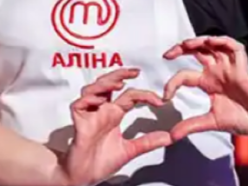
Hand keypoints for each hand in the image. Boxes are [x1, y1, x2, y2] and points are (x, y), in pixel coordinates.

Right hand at [56, 68, 171, 185]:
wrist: (83, 177)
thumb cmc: (100, 162)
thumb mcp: (129, 151)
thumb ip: (147, 142)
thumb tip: (169, 137)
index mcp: (114, 114)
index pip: (129, 96)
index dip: (144, 95)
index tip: (160, 100)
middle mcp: (101, 111)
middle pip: (108, 85)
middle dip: (119, 75)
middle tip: (135, 72)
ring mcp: (89, 115)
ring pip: (92, 90)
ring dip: (104, 84)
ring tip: (118, 84)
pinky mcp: (78, 123)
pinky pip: (78, 105)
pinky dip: (88, 99)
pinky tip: (99, 100)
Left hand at [162, 36, 247, 138]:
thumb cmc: (243, 119)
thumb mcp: (211, 122)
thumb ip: (191, 126)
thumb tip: (171, 136)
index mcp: (208, 83)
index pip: (185, 75)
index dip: (173, 82)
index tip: (165, 96)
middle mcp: (217, 72)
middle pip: (197, 51)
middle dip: (181, 48)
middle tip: (168, 54)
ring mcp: (230, 68)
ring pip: (213, 45)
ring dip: (199, 41)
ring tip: (187, 44)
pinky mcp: (243, 68)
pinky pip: (235, 48)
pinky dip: (223, 42)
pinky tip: (211, 42)